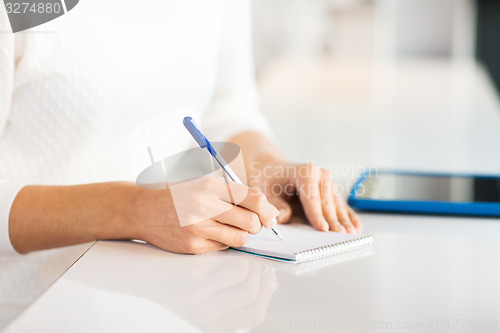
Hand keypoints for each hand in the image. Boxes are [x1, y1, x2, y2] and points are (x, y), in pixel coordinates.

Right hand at [130, 176, 278, 253]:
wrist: (143, 210)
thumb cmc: (179, 195)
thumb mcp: (204, 182)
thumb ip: (235, 192)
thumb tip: (268, 210)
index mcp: (210, 185)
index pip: (253, 198)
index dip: (267, 209)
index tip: (270, 216)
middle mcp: (204, 205)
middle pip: (251, 221)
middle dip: (256, 224)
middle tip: (252, 223)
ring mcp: (197, 227)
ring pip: (240, 237)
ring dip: (241, 234)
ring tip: (229, 226)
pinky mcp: (192, 245)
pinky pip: (223, 247)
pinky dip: (223, 241)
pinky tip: (211, 233)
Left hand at [250, 161, 361, 233]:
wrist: (273, 169)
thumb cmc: (269, 180)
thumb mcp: (265, 191)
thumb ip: (275, 205)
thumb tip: (284, 217)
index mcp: (304, 171)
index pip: (312, 196)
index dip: (317, 214)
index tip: (323, 229)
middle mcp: (319, 173)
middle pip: (327, 202)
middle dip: (333, 220)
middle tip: (339, 236)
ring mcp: (327, 180)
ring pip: (336, 204)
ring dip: (344, 220)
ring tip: (350, 234)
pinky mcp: (331, 188)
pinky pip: (341, 204)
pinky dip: (348, 215)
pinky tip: (356, 225)